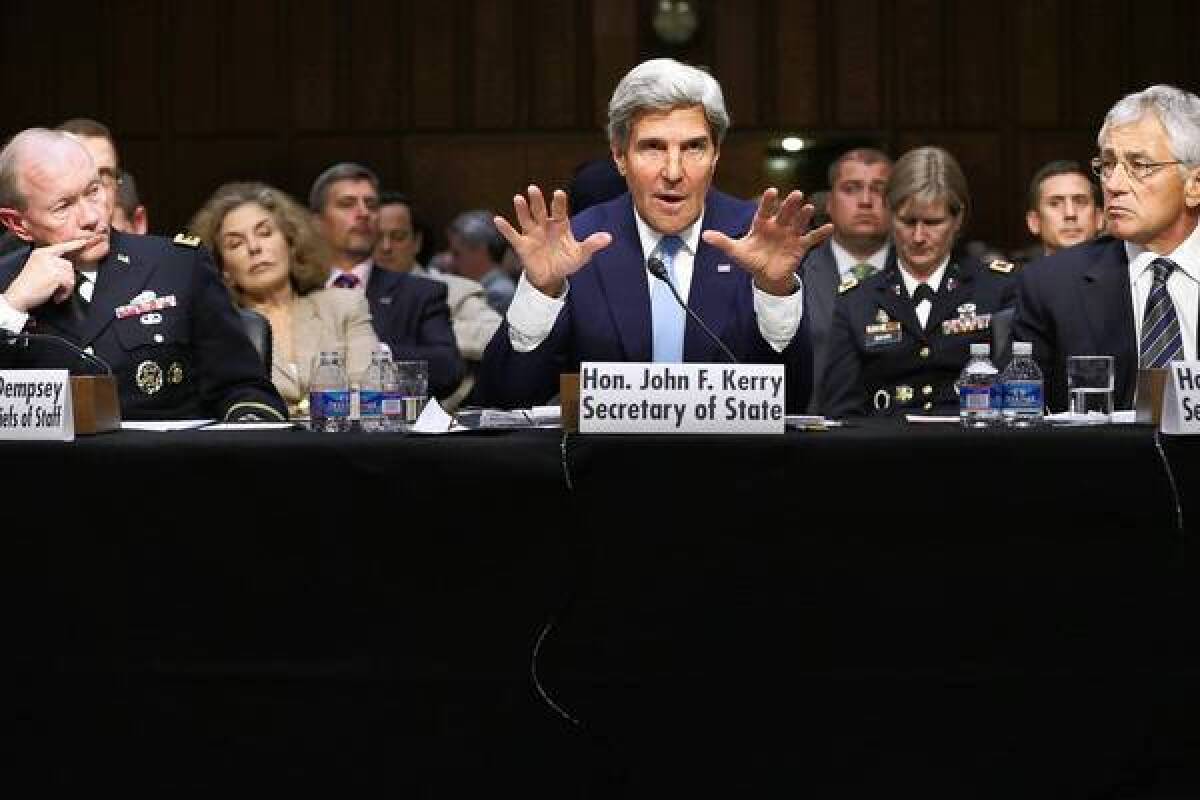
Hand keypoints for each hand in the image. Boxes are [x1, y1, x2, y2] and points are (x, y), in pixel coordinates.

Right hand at [2, 237, 97, 311]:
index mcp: (41, 253)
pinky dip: (65, 292)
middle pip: (69, 265)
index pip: (61, 247)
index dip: (74, 245)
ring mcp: (52, 264)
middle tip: (59, 288)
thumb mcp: (38, 268)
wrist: (19, 295)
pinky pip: (70, 283)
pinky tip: (56, 296)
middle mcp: (47, 256)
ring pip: (71, 275)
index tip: (85, 242)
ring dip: (66, 287)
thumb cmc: (27, 286)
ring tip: (56, 292)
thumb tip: (67, 267)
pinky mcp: (57, 275)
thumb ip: (51, 263)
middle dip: (67, 278)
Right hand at [493, 185, 611, 296]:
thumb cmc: (566, 261)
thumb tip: (609, 238)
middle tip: (533, 189)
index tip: (558, 193)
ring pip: (526, 219)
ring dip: (522, 210)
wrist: (551, 277)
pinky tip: (498, 220)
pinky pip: (513, 236)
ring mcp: (532, 234)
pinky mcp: (522, 245)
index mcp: (560, 225)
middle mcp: (545, 226)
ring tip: (518, 198)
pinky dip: (505, 229)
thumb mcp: (581, 255)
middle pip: (540, 211)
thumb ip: (592, 244)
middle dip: (537, 201)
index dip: (558, 203)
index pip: (559, 211)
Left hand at [702, 188, 833, 295]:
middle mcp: (778, 226)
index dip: (768, 202)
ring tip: (809, 208)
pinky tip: (829, 227)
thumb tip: (704, 235)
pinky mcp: (800, 246)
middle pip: (784, 213)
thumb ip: (723, 242)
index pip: (764, 210)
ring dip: (804, 215)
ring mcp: (790, 235)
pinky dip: (820, 233)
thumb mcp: (736, 251)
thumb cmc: (751, 259)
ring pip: (798, 222)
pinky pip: (811, 238)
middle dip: (790, 205)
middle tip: (796, 194)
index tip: (772, 191)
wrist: (766, 275)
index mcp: (761, 224)